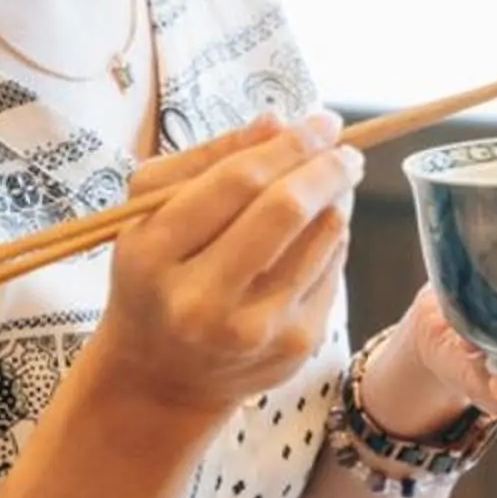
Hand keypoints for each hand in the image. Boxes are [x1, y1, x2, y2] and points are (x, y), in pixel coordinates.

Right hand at [86, 108, 361, 418]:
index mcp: (154, 255)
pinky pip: (333, 270)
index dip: (289, 144)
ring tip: (331, 183)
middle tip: (345, 148)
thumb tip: (278, 121)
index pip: (235, 182)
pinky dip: (333, 239)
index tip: (321, 121)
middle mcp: (200, 299)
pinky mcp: (292, 347)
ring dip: (337, 200)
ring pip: (322, 238)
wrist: (160, 376)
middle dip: (326, 167)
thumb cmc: (156, 274)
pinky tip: (317, 232)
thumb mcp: (151, 212)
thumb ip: (207, 159)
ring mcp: (251, 329)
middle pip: (285, 210)